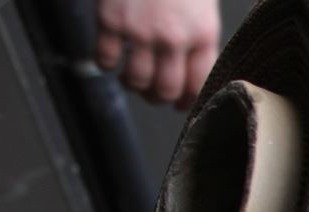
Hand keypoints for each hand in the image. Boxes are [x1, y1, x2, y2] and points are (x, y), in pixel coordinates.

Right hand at [96, 0, 219, 109]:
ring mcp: (141, 31)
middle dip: (157, 97)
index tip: (179, 104)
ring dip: (132, 84)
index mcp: (202, 35)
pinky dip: (105, 65)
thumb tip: (191, 73)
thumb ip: (198, 38)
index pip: (198, 86)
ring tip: (129, 75)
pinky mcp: (112, 20)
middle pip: (166, 90)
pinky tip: (110, 58)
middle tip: (151, 91)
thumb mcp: (202, 6)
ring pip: (137, 81)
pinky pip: (106, 60)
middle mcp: (174, 39)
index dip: (187, 101)